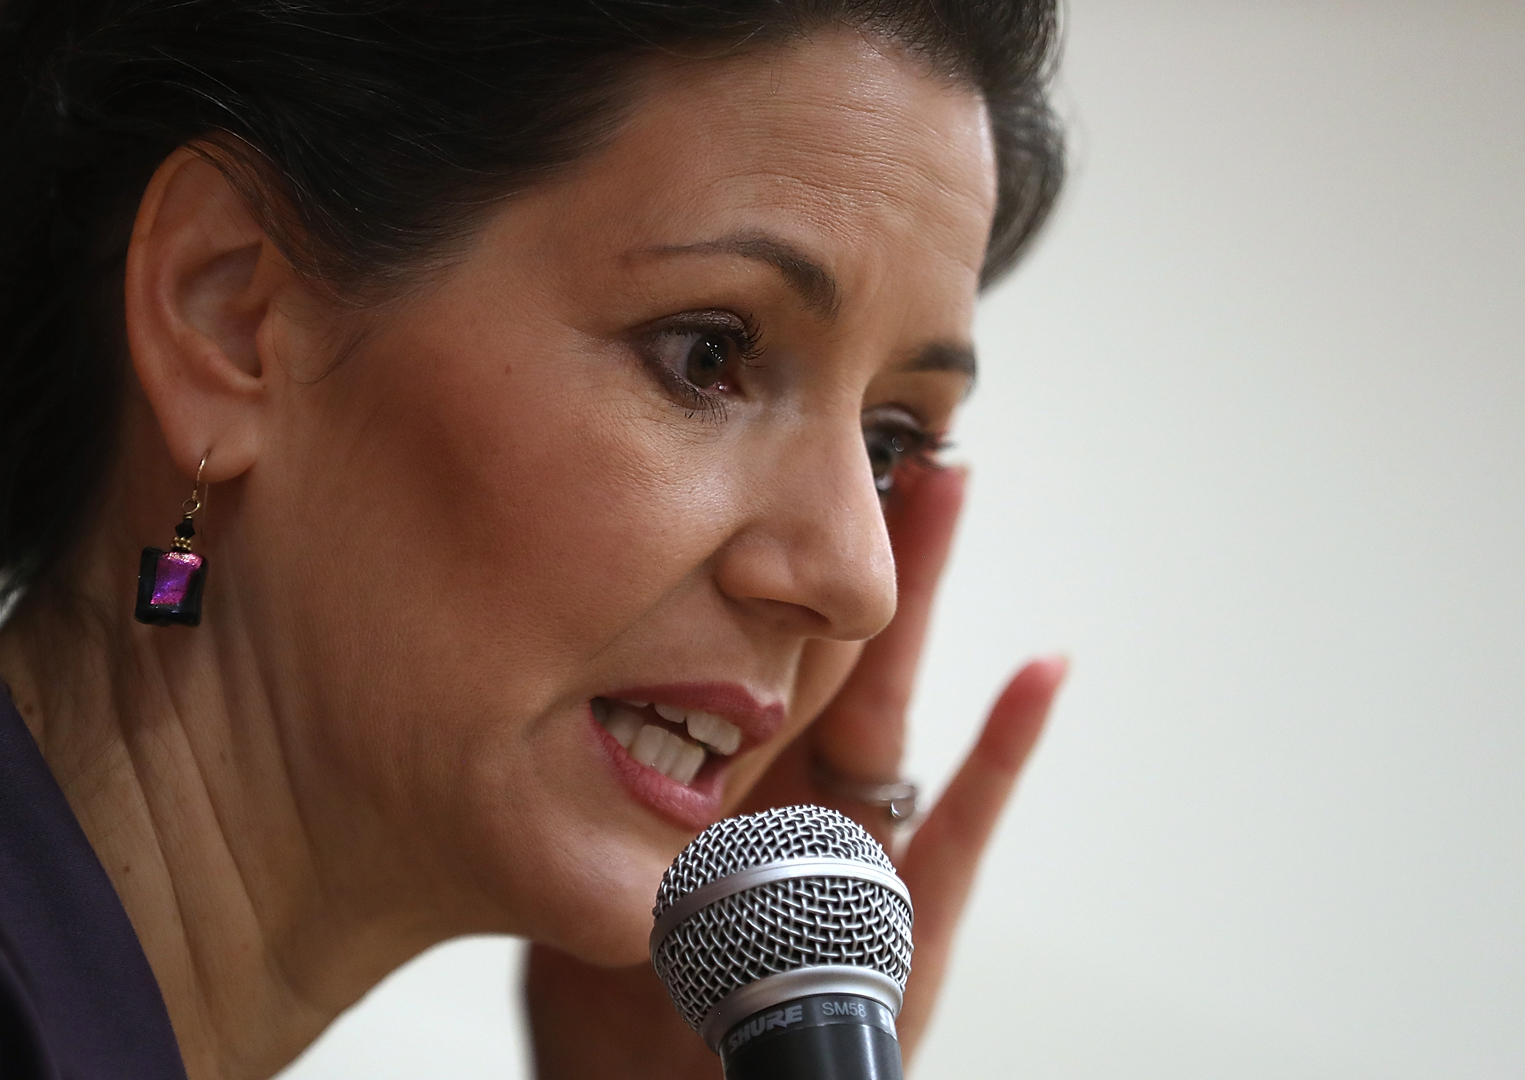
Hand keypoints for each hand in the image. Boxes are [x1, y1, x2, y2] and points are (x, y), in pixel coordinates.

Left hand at [525, 465, 1065, 1077]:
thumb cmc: (614, 1010)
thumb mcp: (579, 870)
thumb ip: (568, 779)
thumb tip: (487, 658)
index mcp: (721, 777)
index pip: (742, 638)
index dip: (754, 547)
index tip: (757, 445)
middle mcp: (797, 797)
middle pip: (830, 640)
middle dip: (851, 533)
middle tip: (865, 417)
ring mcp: (859, 851)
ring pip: (894, 696)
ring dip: (922, 589)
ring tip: (947, 480)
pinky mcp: (909, 923)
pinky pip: (958, 828)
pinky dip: (1002, 752)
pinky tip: (1037, 672)